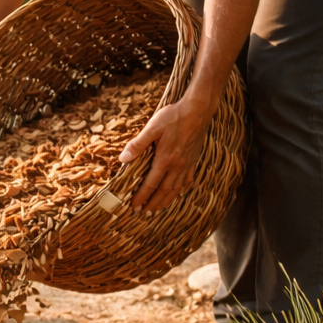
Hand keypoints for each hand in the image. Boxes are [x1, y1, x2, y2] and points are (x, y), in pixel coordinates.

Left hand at [119, 94, 215, 212]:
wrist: (199, 109)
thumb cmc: (174, 116)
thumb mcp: (152, 128)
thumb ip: (137, 144)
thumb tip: (123, 159)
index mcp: (165, 159)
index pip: (151, 184)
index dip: (142, 197)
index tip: (134, 206)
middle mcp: (177, 165)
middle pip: (164, 191)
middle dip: (153, 204)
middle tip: (144, 214)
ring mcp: (187, 163)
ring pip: (176, 188)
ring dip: (166, 201)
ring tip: (158, 210)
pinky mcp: (194, 159)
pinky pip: (188, 180)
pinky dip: (181, 190)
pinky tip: (178, 193)